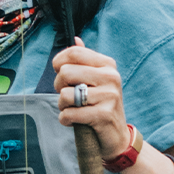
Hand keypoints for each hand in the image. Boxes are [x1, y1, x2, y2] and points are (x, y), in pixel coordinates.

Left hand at [52, 44, 129, 158]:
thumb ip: (84, 60)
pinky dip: (66, 120)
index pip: (73, 53)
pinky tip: (75, 122)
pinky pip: (69, 114)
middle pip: (65, 73)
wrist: (115, 135)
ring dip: (62, 106)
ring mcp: (109, 95)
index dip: (58, 63)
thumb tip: (75, 39)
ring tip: (73, 109)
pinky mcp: (103, 115)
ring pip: (65, 95)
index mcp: (107, 65)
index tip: (60, 75)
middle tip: (67, 96)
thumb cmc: (99, 105)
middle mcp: (111, 77)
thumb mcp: (95, 80)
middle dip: (59, 87)